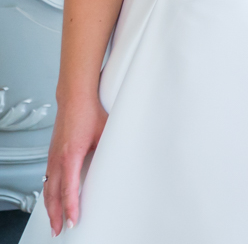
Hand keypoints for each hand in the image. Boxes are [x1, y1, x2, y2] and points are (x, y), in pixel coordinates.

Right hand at [42, 93, 106, 235]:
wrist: (74, 98)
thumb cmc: (90, 113)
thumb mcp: (104, 134)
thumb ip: (109, 151)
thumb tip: (120, 162)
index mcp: (70, 156)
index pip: (69, 189)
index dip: (71, 207)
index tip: (73, 221)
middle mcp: (57, 159)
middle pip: (52, 194)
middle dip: (55, 214)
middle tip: (59, 229)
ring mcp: (52, 157)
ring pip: (47, 188)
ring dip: (50, 206)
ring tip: (54, 220)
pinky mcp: (52, 154)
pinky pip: (47, 178)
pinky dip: (48, 193)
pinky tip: (51, 198)